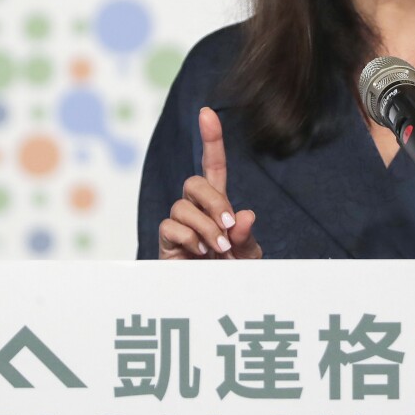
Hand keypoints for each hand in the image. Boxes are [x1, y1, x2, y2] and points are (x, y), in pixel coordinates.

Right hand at [158, 107, 261, 259]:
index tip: (207, 113)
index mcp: (218, 204)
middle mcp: (195, 209)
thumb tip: (244, 215)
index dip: (210, 140)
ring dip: (205, 226)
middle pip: (194, 182)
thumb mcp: (249, 255)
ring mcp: (179, 225)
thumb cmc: (233, 274)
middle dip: (213, 201)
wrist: (216, 301)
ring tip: (218, 249)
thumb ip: (247, 236)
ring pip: (181, 206)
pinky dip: (189, 238)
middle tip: (228, 228)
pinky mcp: (166, 242)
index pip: (213, 166)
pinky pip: (170, 227)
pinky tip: (200, 253)